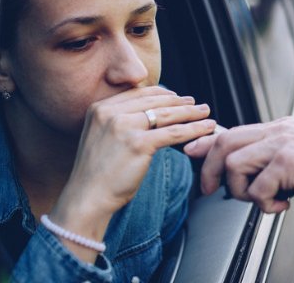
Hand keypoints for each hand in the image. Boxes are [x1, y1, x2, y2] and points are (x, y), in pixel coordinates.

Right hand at [49, 87, 214, 253]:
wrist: (86, 199)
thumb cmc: (97, 174)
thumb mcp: (102, 137)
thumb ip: (120, 122)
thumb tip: (150, 113)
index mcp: (100, 108)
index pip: (139, 94)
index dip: (162, 94)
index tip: (177, 97)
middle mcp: (110, 113)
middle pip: (155, 101)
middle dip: (180, 102)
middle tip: (196, 103)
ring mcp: (124, 127)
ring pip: (167, 115)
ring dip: (191, 113)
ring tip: (206, 113)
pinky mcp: (138, 144)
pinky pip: (173, 133)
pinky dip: (193, 129)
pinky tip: (205, 128)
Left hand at [184, 117, 293, 213]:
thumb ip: (273, 155)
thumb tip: (247, 169)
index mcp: (279, 128)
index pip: (234, 129)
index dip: (207, 141)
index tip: (191, 151)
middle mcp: (278, 131)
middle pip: (226, 141)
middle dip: (210, 168)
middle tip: (210, 189)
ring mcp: (281, 144)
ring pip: (235, 164)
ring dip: (241, 190)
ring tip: (262, 199)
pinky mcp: (286, 162)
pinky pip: (257, 188)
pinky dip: (264, 203)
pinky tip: (281, 205)